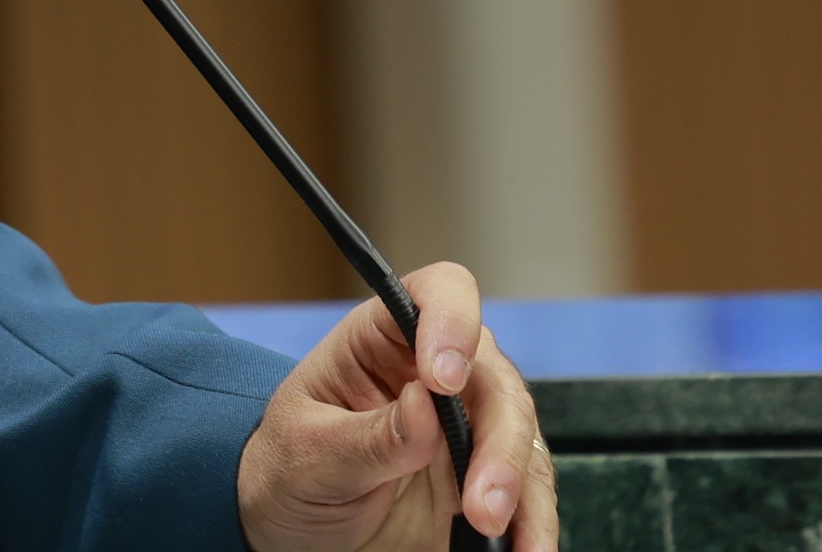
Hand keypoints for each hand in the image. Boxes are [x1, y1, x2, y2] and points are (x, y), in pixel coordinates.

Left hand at [236, 264, 553, 549]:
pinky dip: (533, 521)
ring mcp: (465, 424)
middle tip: (481, 506)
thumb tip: (424, 405)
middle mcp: (434, 372)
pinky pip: (526, 489)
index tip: (443, 379)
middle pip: (494, 377)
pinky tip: (527, 548)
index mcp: (380, 339)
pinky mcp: (483, 474)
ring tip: (504, 537)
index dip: (451, 321)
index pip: (434, 295)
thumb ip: (367, 435)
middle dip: (499, 441)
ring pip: (522, 434)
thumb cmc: (288, 470)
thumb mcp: (309, 454)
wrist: (292, 528)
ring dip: (522, 488)